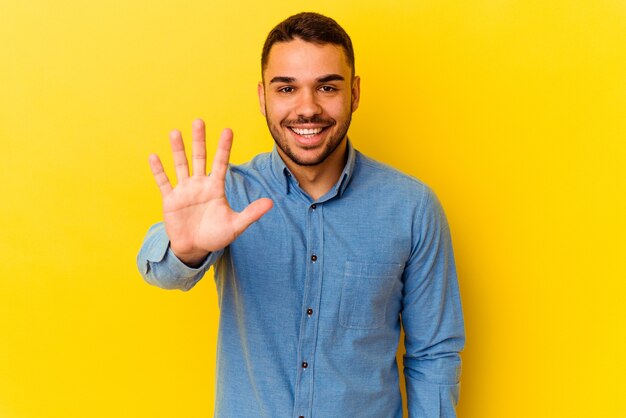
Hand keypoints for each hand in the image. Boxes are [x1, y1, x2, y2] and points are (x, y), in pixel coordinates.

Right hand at [149, 119, 272, 265]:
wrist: (195, 249)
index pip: (221, 163)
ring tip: (175, 132)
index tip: (228, 130)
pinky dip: (158, 171)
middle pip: (199, 158)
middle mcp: (199, 184)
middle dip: (199, 140)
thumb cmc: (216, 236)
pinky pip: (163, 182)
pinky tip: (154, 157)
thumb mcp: (235, 225)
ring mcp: (184, 190)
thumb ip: (251, 213)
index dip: (224, 147)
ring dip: (178, 150)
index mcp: (215, 187)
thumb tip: (270, 203)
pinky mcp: (170, 200)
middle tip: (199, 121)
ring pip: (180, 165)